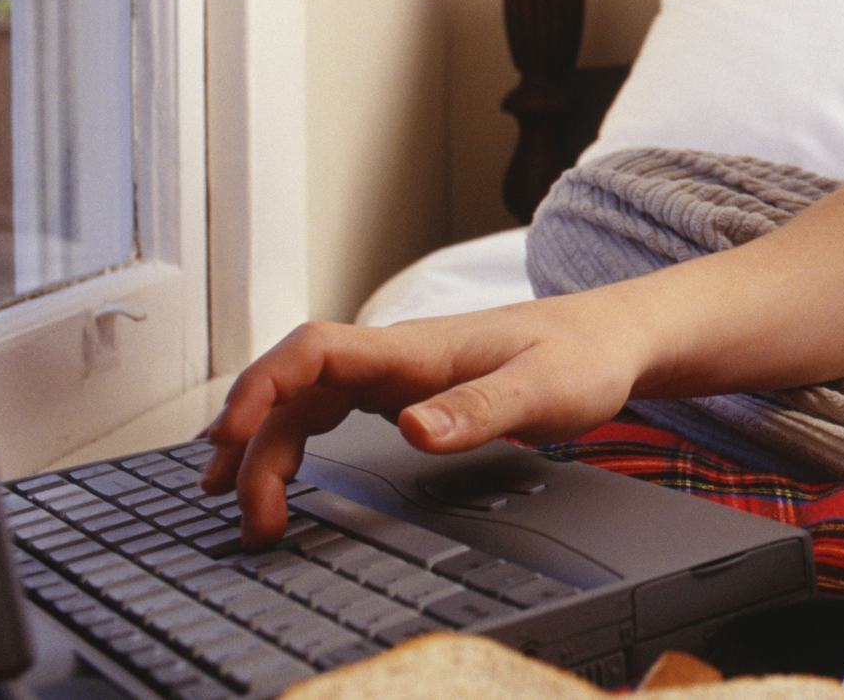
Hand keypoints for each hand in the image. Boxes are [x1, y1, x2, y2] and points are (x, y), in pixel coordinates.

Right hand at [198, 297, 638, 546]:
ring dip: (267, 445)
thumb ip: (480, 409)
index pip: (315, 351)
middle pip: (297, 385)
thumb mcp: (543, 389)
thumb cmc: (582, 355)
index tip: (230, 433)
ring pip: (307, 400)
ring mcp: (398, 373)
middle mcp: (397, 356)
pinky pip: (331, 410)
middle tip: (238, 505)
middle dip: (253, 438)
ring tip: (242, 503)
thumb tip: (414, 428)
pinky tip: (280, 470)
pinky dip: (296, 440)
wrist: (613, 339)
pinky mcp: (407, 392)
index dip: (263, 385)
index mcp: (418, 348)